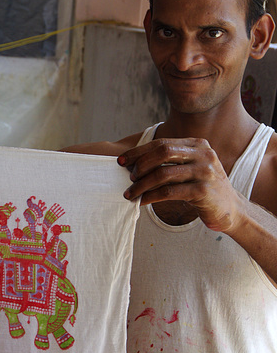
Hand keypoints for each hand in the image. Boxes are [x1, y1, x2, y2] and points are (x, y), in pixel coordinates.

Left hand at [118, 137, 242, 232]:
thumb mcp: (191, 168)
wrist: (230, 209)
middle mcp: (203, 154)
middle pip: (162, 153)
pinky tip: (142, 201)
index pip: (162, 143)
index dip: (139, 152)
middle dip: (140, 165)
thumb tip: (135, 164)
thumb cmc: (203, 189)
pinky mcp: (202, 191)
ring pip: (163, 174)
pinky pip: (169, 192)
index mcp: (197, 144)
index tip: (122, 161)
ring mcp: (204, 172)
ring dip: (142, 184)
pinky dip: (151, 196)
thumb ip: (171, 162)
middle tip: (129, 178)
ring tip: (130, 193)